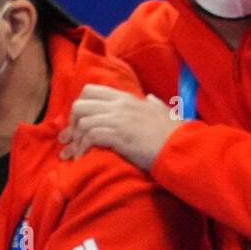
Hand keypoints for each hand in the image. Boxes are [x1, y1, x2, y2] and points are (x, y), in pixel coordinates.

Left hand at [58, 85, 180, 169]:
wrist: (181, 148)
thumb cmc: (174, 134)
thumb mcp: (164, 112)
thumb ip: (155, 104)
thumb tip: (151, 98)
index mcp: (127, 98)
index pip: (90, 91)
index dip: (80, 106)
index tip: (77, 123)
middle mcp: (119, 105)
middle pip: (80, 105)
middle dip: (71, 123)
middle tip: (69, 140)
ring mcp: (118, 119)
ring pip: (82, 122)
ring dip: (74, 140)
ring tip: (71, 155)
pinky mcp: (118, 135)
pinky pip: (89, 137)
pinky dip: (82, 148)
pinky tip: (82, 159)